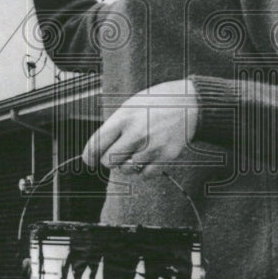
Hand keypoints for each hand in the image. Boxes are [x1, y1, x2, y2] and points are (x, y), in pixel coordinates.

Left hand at [82, 80, 198, 176]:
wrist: (189, 103)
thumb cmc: (154, 104)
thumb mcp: (129, 107)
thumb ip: (113, 128)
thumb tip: (95, 153)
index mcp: (123, 118)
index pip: (96, 145)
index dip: (89, 156)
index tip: (89, 160)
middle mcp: (136, 133)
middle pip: (108, 161)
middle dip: (109, 159)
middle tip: (117, 152)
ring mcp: (152, 146)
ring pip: (126, 170)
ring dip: (126, 165)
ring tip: (134, 151)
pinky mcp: (166, 156)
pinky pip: (145, 175)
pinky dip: (142, 170)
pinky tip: (146, 157)